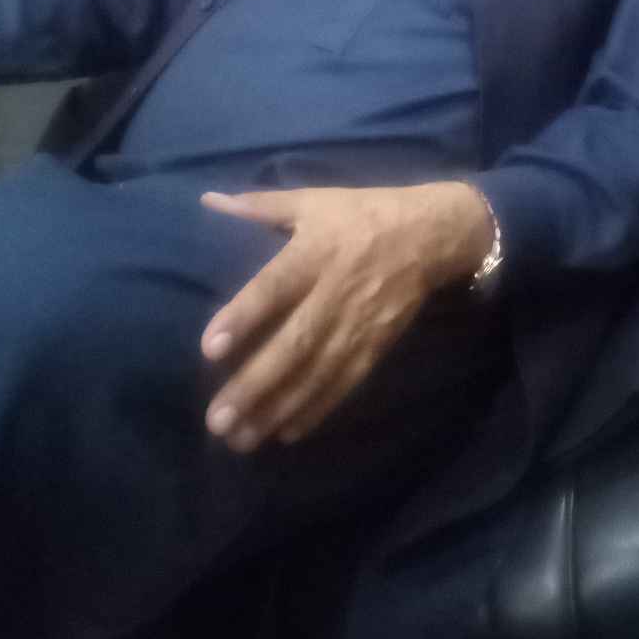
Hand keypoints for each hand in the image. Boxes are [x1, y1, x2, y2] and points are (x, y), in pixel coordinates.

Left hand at [199, 181, 492, 451]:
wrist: (430, 233)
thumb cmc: (361, 214)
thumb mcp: (312, 201)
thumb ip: (259, 206)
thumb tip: (208, 199)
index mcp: (314, 253)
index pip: (275, 288)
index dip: (244, 316)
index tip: (208, 348)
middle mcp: (334, 293)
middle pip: (294, 344)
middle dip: (255, 385)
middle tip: (217, 420)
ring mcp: (358, 324)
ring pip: (316, 373)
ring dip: (278, 409)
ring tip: (241, 439)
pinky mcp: (377, 345)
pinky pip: (344, 383)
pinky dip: (317, 409)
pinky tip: (287, 433)